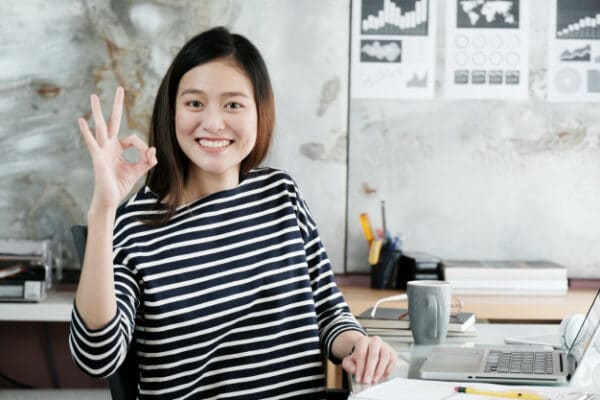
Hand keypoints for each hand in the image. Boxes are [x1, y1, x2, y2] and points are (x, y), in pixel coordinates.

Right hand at [78, 87, 156, 210]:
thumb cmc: (120, 184)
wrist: (109, 199)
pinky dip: (86, 132)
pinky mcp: (97, 157)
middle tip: (119, 88)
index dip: (142, 147)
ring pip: (100, 126)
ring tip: (93, 96)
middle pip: (113, 121)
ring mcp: (101, 150)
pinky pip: (92, 142)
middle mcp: (108, 145)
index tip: (148, 157)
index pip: (132, 138)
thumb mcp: (138, 171)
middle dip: (117, 105)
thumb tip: (153, 151)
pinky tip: (82, 120)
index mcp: (118, 148)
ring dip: (98, 111)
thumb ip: (147, 161)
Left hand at [342, 336, 395, 384]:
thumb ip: (348, 365)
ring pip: (385, 357)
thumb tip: (355, 370)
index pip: (362, 354)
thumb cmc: (359, 356)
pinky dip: (388, 369)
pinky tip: (382, 376)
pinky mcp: (392, 352)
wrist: (368, 351)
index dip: (360, 367)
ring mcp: (385, 346)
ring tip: (375, 380)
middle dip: (370, 370)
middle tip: (367, 381)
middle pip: (374, 355)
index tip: (359, 378)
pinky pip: (392, 360)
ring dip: (380, 371)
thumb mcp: (349, 360)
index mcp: (363, 341)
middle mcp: (375, 341)